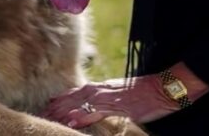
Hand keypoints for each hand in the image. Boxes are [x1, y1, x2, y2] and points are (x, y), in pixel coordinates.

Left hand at [41, 63, 208, 128]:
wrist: (164, 87)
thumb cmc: (147, 92)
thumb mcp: (125, 95)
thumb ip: (111, 99)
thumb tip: (100, 105)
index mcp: (106, 86)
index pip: (80, 91)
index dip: (65, 97)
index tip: (51, 103)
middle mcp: (105, 89)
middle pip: (77, 96)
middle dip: (60, 104)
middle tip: (44, 111)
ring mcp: (111, 97)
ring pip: (82, 102)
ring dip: (66, 109)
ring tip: (51, 116)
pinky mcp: (119, 106)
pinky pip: (96, 112)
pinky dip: (82, 115)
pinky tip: (71, 121)